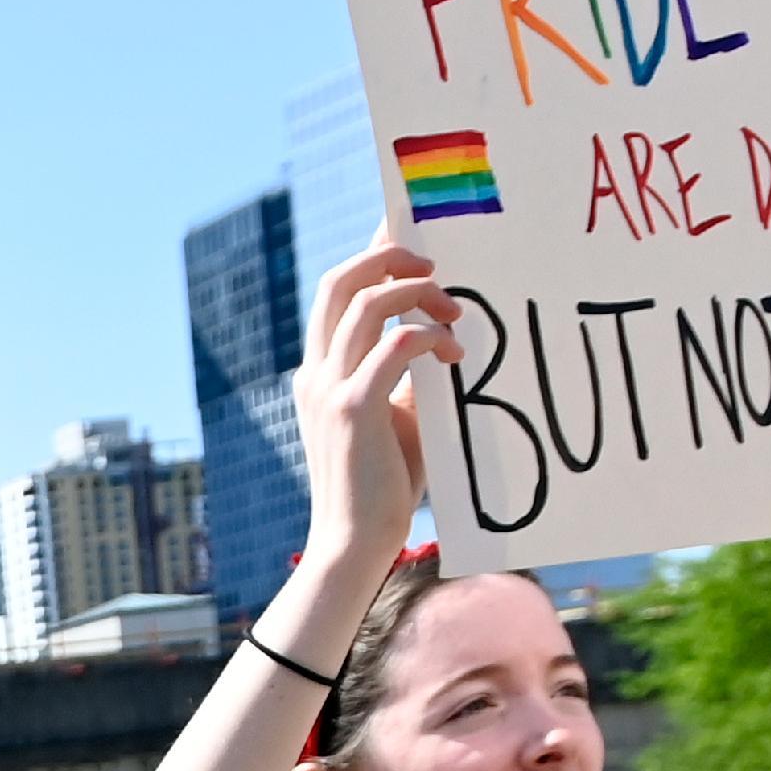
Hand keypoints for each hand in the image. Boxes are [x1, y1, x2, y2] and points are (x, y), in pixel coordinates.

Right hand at [290, 234, 454, 564]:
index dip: (371, 251)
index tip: (409, 227)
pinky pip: (396, 345)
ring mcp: (329, 388)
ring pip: (367, 301)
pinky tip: (455, 357)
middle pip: (341, 278)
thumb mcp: (398, 416)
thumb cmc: (384, 485)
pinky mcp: (353, 408)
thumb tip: (442, 335)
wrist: (355, 543)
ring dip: (418, 293)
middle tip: (437, 267)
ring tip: (455, 313)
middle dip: (391, 256)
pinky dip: (430, 338)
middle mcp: (315, 371)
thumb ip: (406, 375)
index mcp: (320, 370)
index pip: (337, 292)